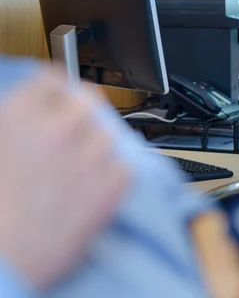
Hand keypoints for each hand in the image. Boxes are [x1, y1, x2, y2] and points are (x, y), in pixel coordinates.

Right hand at [0, 69, 128, 289]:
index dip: (58, 91)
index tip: (61, 99)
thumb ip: (14, 124)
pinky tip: (89, 190)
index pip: (54, 79)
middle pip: (89, 102)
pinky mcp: (113, 185)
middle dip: (82, 118)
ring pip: (108, 136)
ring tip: (75, 173)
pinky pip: (124, 167)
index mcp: (20, 114)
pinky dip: (112, 176)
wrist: (5, 262)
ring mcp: (90, 155)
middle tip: (73, 138)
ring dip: (97, 149)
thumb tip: (32, 113)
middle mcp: (59, 128)